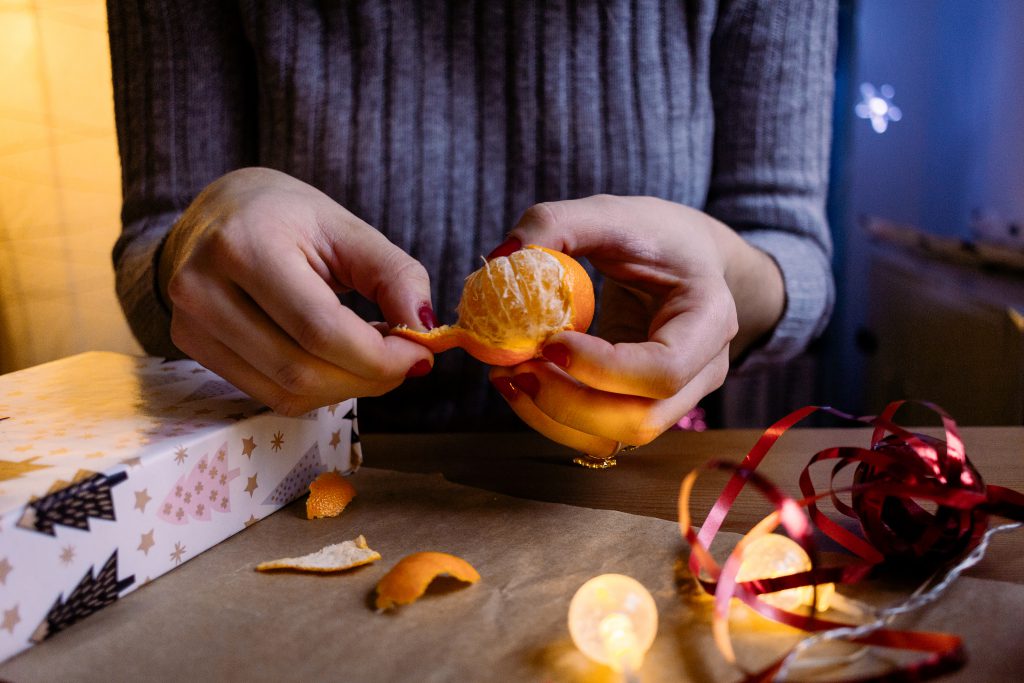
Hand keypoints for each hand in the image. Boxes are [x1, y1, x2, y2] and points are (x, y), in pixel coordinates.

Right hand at [160, 167, 434, 414]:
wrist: (219, 211)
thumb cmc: (288, 217)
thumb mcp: (348, 230)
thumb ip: (395, 276)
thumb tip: (426, 331)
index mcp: (244, 244)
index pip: (320, 329)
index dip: (380, 356)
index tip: (422, 353)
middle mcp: (202, 287)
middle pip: (302, 370)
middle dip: (369, 377)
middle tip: (405, 360)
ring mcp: (189, 322)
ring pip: (286, 392)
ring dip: (347, 387)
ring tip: (372, 355)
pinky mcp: (190, 347)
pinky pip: (269, 395)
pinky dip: (317, 389)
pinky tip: (336, 361)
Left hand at [488, 195, 784, 455]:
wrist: (687, 258)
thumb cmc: (656, 234)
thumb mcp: (614, 214)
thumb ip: (558, 222)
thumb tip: (504, 254)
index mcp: (709, 320)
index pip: (664, 370)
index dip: (602, 368)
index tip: (550, 341)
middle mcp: (701, 371)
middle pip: (641, 419)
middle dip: (569, 402)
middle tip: (516, 367)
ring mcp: (674, 398)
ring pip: (617, 437)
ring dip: (553, 418)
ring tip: (508, 375)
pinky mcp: (639, 405)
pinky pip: (598, 433)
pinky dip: (551, 418)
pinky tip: (520, 381)